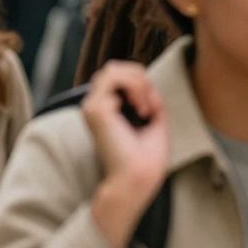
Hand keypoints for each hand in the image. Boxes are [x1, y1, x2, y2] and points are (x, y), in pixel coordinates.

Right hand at [82, 61, 169, 247]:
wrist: (138, 178)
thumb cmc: (146, 159)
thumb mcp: (154, 122)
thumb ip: (150, 100)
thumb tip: (148, 84)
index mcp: (105, 110)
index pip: (118, 78)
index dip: (140, 83)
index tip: (152, 108)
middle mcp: (94, 106)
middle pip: (113, 69)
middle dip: (139, 78)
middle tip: (150, 105)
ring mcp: (93, 106)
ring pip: (112, 70)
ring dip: (137, 82)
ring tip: (145, 106)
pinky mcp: (97, 109)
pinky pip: (114, 78)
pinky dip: (135, 88)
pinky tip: (142, 110)